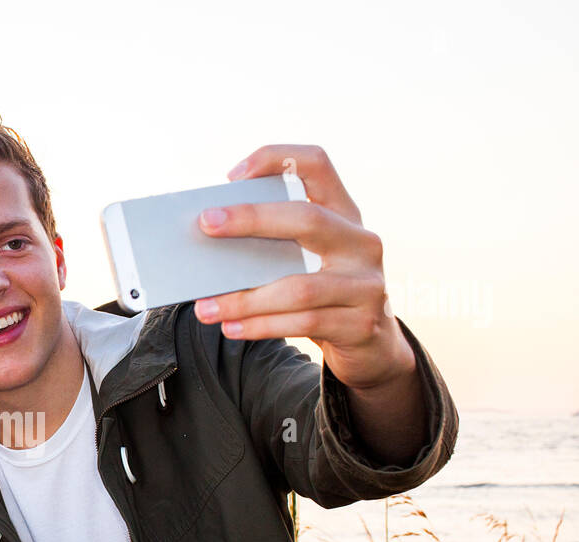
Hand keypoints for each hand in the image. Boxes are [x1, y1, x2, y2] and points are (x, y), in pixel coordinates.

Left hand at [192, 145, 415, 392]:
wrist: (372, 346)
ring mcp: (366, 283)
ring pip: (299, 286)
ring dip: (245, 298)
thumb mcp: (308, 260)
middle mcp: (362, 242)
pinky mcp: (361, 323)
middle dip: (251, 219)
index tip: (232, 175)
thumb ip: (273, 246)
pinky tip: (232, 327)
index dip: (276, 158)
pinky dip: (261, 326)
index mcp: (345, 214)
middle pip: (307, 219)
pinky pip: (303, 322)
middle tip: (206, 225)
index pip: (317, 165)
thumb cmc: (323, 295)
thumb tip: (209, 243)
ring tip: (205, 308)